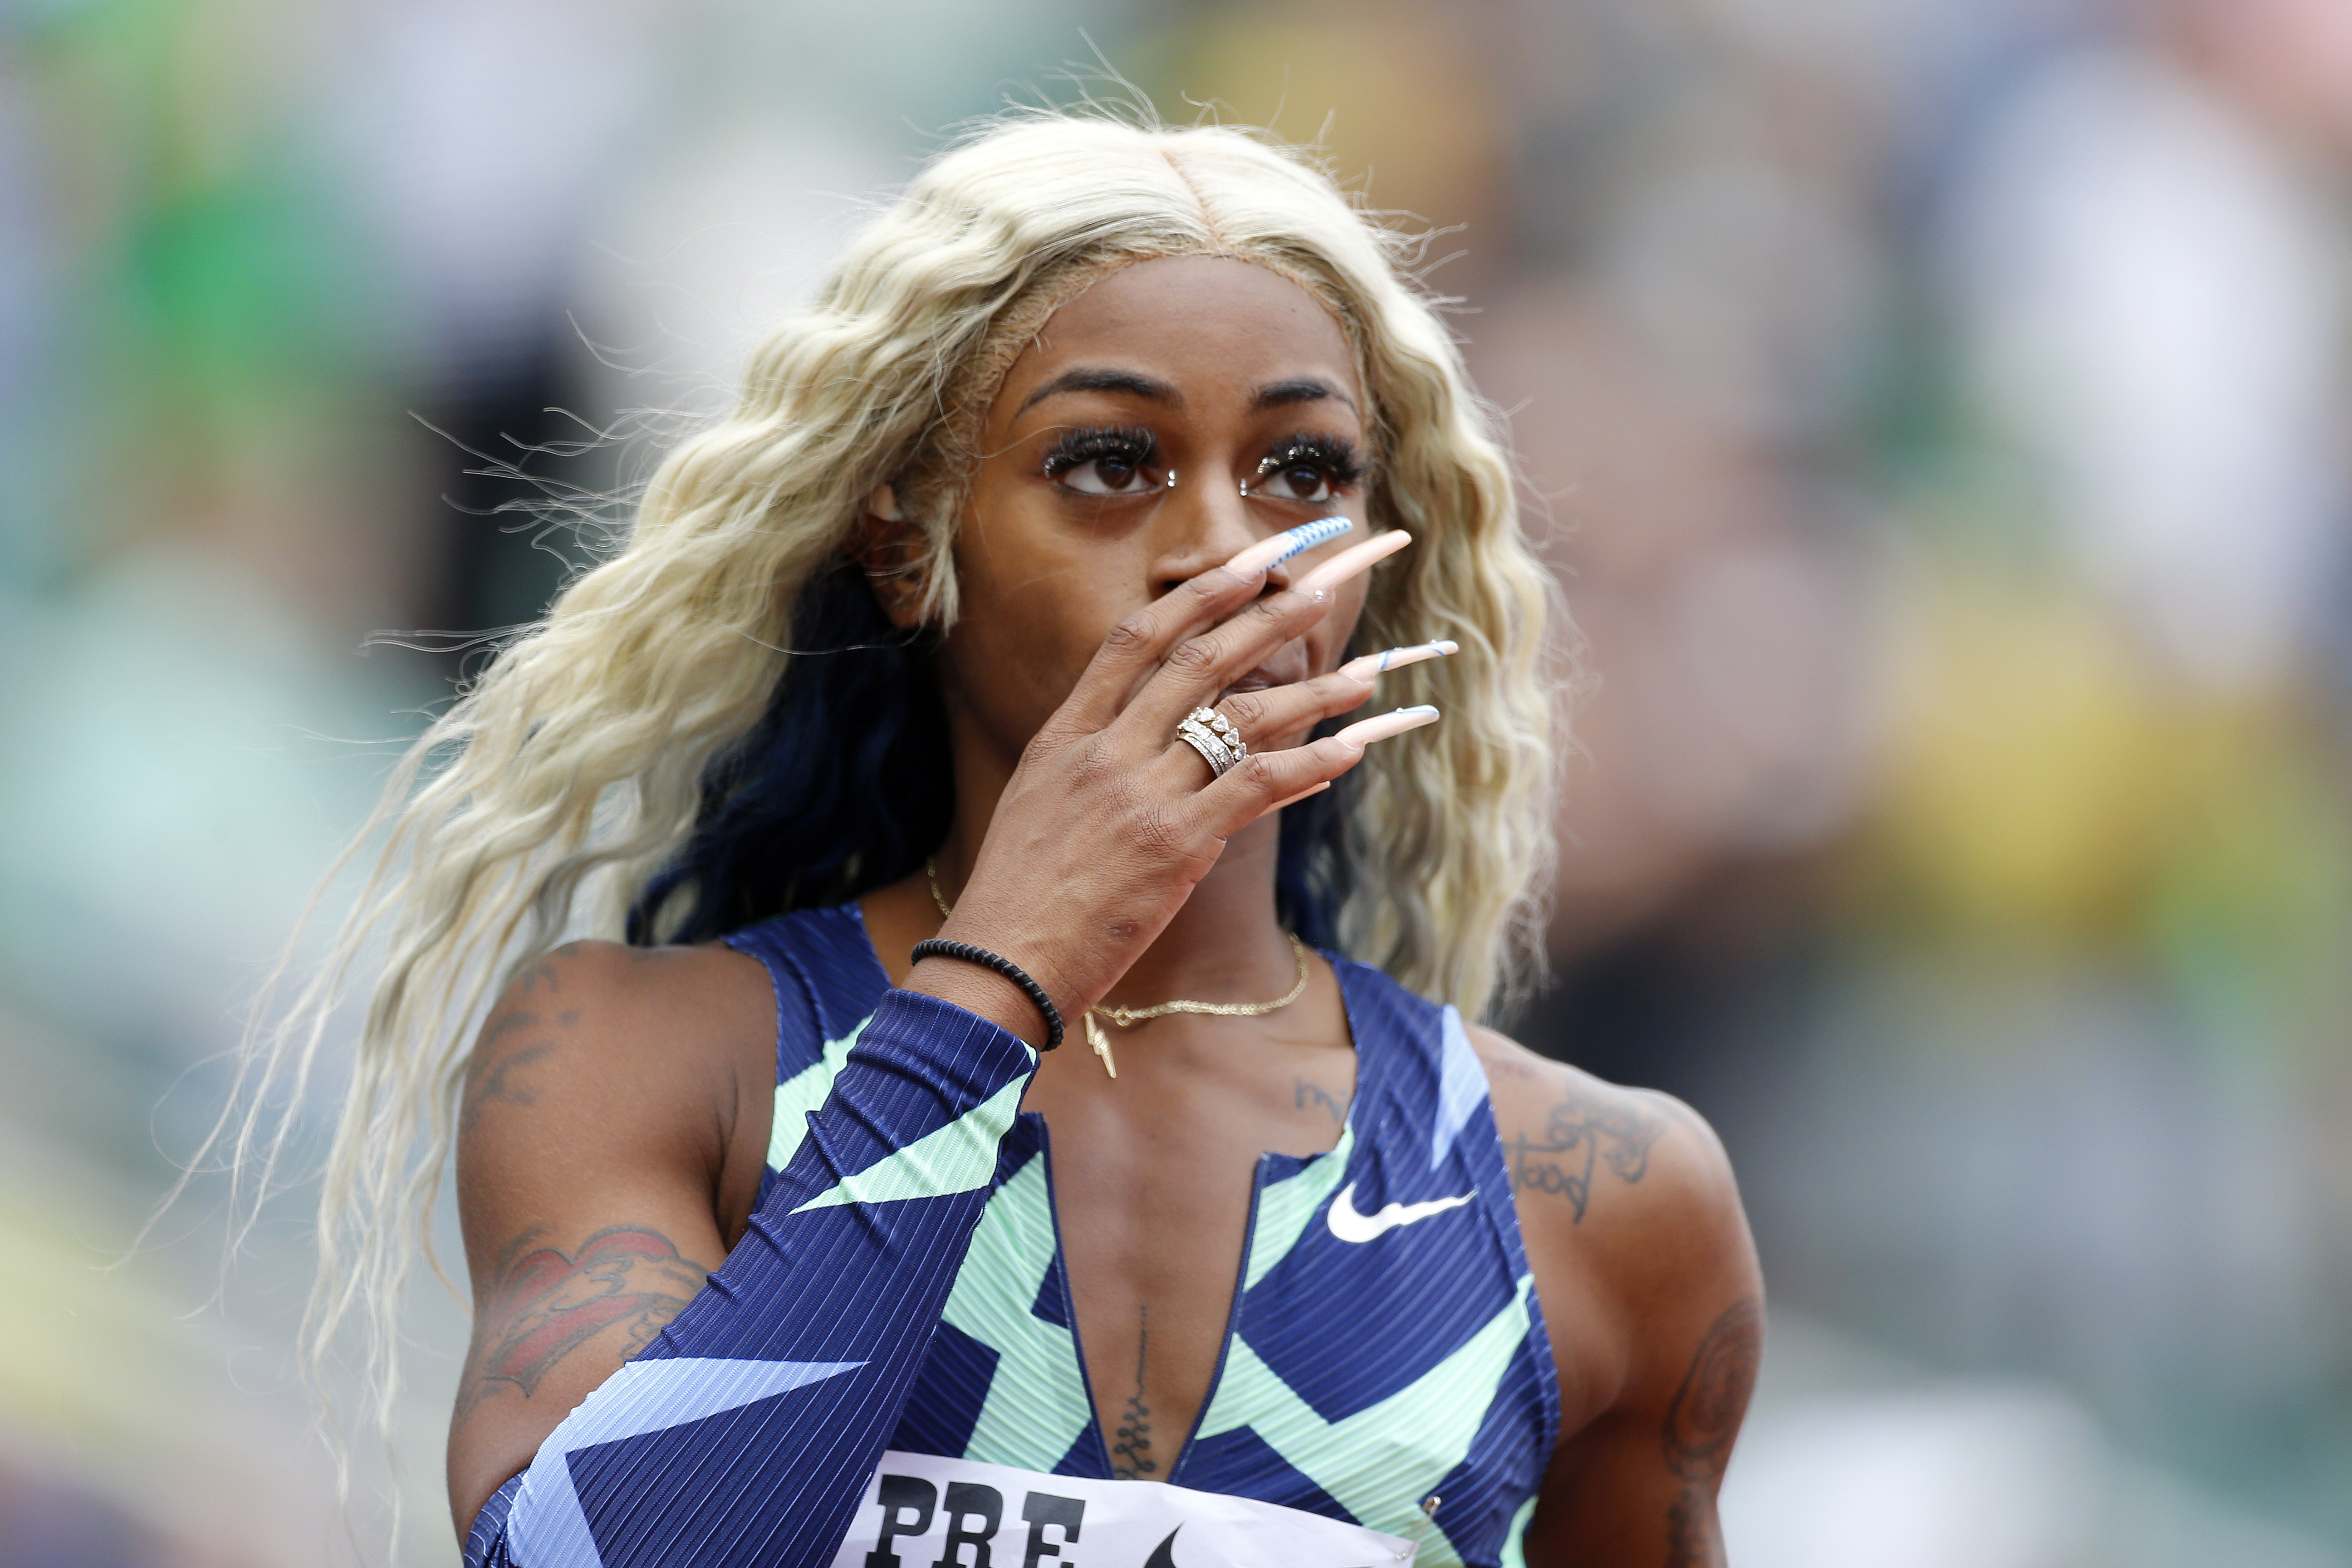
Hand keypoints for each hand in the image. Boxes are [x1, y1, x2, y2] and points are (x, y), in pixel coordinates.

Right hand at [909, 519, 1441, 1046]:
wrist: (998, 961)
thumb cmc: (1021, 895)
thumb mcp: (1042, 804)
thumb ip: (1093, 760)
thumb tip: (1160, 734)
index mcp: (1067, 734)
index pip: (1137, 637)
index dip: (1200, 593)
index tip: (1252, 561)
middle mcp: (1105, 750)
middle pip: (1199, 660)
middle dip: (1267, 616)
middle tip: (1322, 588)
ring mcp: (1140, 794)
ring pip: (1239, 717)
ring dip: (1310, 690)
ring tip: (1363, 671)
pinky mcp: (1174, 846)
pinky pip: (1257, 787)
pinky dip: (1311, 764)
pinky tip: (1352, 749)